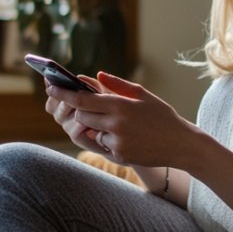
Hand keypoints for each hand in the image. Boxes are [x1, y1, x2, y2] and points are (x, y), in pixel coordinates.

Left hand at [44, 71, 200, 165]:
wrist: (181, 144)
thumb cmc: (162, 116)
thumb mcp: (143, 95)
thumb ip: (118, 85)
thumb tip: (97, 75)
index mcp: (120, 105)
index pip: (83, 99)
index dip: (63, 93)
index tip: (50, 88)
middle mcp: (116, 124)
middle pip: (82, 116)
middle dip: (83, 112)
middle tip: (93, 108)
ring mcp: (117, 142)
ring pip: (92, 132)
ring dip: (97, 127)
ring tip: (122, 126)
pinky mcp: (120, 156)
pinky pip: (103, 145)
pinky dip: (108, 140)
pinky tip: (129, 138)